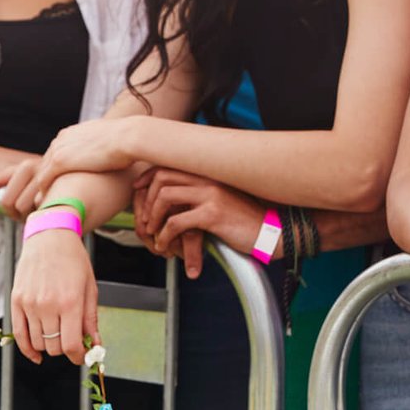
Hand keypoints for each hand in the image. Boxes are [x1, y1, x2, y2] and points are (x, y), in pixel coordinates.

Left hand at [4, 117, 142, 215]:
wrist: (129, 136)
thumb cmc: (128, 139)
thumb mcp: (109, 138)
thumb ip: (100, 145)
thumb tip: (110, 152)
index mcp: (72, 132)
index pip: (58, 152)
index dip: (60, 169)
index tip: (63, 183)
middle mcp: (61, 139)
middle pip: (46, 162)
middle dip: (49, 179)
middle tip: (51, 196)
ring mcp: (58, 150)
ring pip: (42, 173)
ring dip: (45, 188)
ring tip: (48, 203)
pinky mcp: (60, 162)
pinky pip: (43, 181)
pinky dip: (44, 193)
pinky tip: (49, 203)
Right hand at [11, 225, 98, 364]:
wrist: (50, 238)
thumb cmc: (74, 262)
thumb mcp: (90, 288)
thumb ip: (91, 318)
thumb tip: (96, 345)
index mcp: (71, 302)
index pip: (72, 344)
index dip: (78, 356)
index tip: (83, 358)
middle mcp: (48, 305)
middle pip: (54, 346)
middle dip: (66, 350)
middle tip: (73, 343)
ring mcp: (29, 304)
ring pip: (38, 343)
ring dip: (49, 347)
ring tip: (59, 337)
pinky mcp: (16, 302)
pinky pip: (19, 334)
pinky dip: (27, 349)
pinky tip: (37, 355)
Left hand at [134, 168, 264, 277]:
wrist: (271, 232)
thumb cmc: (246, 219)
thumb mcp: (222, 199)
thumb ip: (201, 193)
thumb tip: (173, 197)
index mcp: (210, 173)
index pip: (169, 164)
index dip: (148, 176)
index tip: (138, 189)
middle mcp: (209, 178)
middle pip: (162, 177)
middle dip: (145, 199)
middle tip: (144, 219)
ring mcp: (211, 195)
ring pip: (164, 196)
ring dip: (152, 217)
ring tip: (154, 233)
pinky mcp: (212, 214)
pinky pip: (175, 223)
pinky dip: (164, 236)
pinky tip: (166, 245)